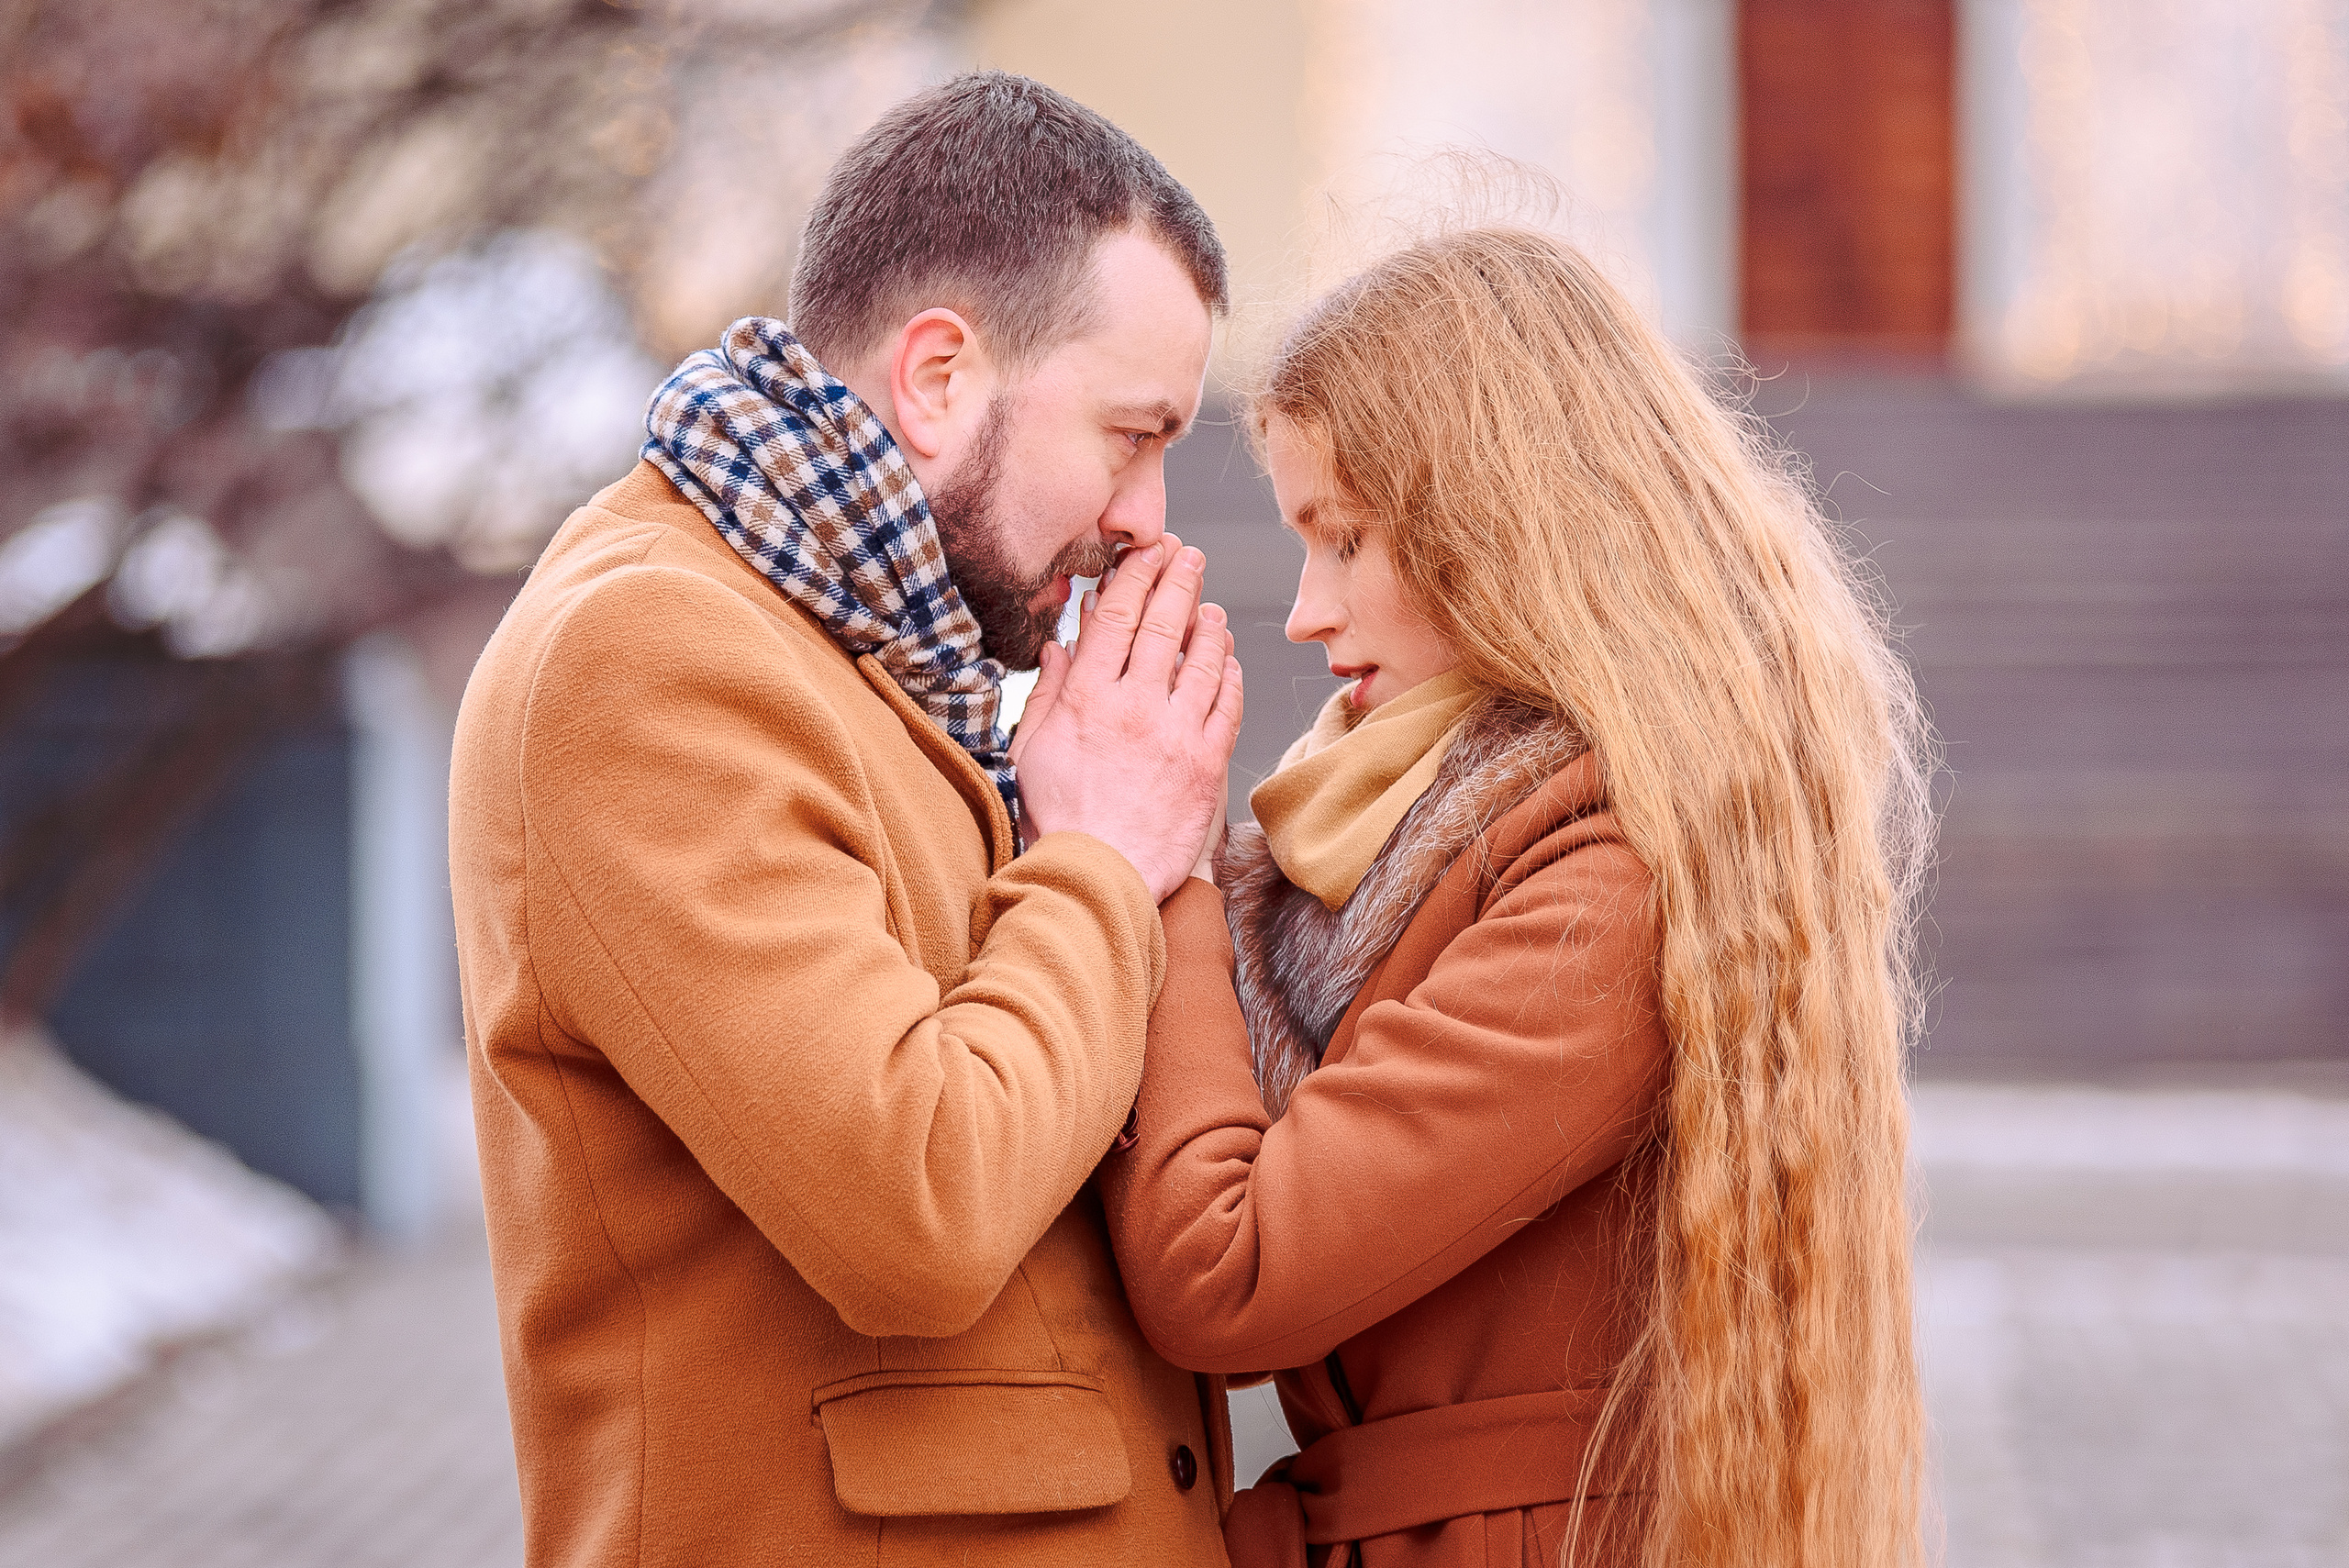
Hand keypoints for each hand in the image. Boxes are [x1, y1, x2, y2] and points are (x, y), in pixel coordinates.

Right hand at [1012, 537, 1243, 902]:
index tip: (1145, 553)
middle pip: (1164, 625)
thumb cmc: (1061, 821)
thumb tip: (1057, 649)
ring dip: (1210, 625)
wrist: (1100, 877)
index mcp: (1088, 699)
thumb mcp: (1032, 752)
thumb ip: (1046, 695)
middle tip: (1189, 557)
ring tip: (1212, 606)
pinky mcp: (1208, 763)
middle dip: (1178, 581)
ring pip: (1203, 660)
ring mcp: (1177, 733)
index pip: (1116, 618)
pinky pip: (1228, 706)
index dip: (1135, 576)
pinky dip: (1232, 676)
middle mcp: (1135, 706)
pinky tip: (1232, 661)